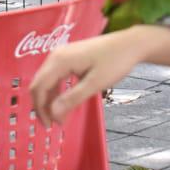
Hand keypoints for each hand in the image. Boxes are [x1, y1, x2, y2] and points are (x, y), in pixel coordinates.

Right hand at [30, 28, 148, 125]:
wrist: (130, 43)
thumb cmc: (115, 62)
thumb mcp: (95, 84)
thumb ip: (73, 98)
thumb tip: (53, 114)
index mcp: (59, 61)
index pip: (39, 87)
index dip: (41, 109)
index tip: (49, 126)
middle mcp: (55, 56)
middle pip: (39, 84)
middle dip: (43, 106)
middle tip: (52, 125)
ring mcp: (61, 55)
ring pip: (46, 81)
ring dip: (49, 99)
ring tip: (59, 117)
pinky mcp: (68, 57)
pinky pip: (55, 76)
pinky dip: (57, 91)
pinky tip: (64, 103)